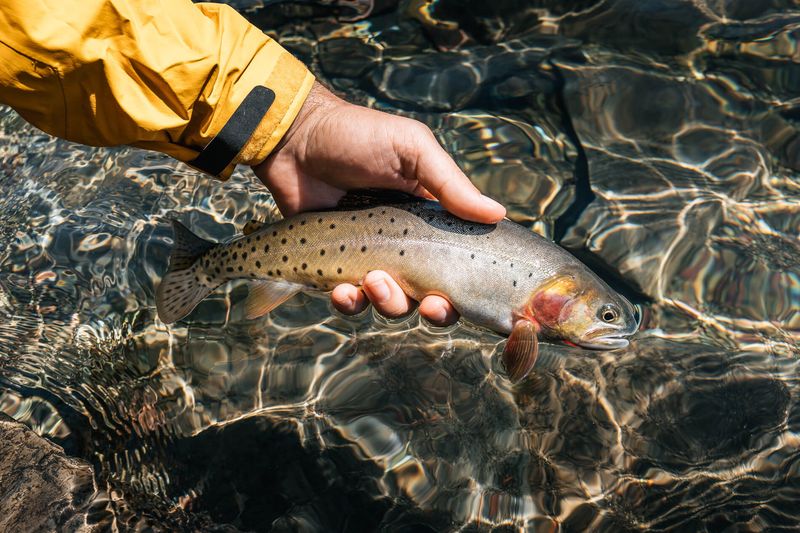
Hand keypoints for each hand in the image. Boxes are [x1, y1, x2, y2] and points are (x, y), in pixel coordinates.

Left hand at [252, 82, 504, 324]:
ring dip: (388, 303)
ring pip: (391, 304)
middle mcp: (405, 245)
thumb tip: (498, 214)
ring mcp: (369, 258)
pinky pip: (349, 300)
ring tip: (373, 281)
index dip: (465, 288)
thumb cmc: (358, 135)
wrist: (296, 138)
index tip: (461, 296)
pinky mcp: (335, 267)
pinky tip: (343, 289)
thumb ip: (451, 185)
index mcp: (431, 220)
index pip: (459, 265)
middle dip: (434, 309)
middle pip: (431, 296)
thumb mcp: (412, 149)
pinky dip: (349, 302)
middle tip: (427, 303)